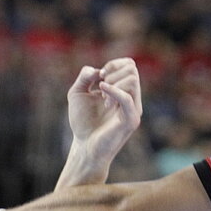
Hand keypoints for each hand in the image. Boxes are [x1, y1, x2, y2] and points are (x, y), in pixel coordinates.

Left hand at [58, 57, 141, 187]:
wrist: (83, 147)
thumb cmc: (82, 122)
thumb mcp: (77, 92)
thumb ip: (85, 76)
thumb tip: (98, 70)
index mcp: (123, 91)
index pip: (130, 65)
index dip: (113, 64)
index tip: (98, 76)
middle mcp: (132, 99)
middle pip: (132, 69)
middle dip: (113, 72)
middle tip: (99, 86)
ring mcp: (133, 109)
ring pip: (132, 80)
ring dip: (112, 83)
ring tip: (102, 97)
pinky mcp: (131, 121)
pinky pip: (128, 99)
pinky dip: (113, 91)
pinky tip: (100, 92)